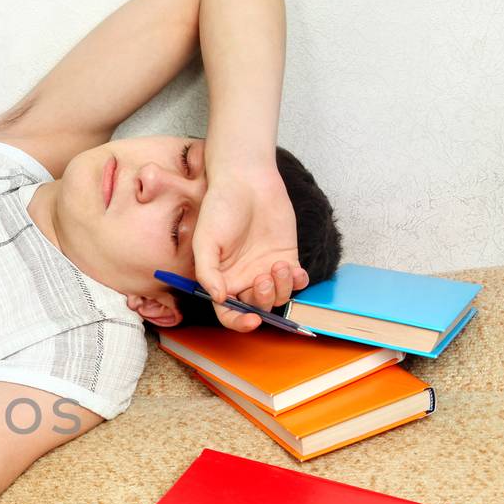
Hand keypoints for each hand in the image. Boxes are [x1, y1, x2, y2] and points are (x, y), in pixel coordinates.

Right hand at [191, 160, 308, 331]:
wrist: (246, 181)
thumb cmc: (219, 208)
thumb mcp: (205, 241)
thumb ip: (208, 272)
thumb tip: (217, 299)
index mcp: (222, 279)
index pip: (228, 313)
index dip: (239, 322)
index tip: (252, 320)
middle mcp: (244, 278)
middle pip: (256, 307)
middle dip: (263, 300)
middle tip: (263, 278)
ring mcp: (266, 269)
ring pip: (278, 296)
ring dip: (281, 288)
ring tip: (279, 266)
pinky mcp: (287, 256)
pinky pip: (297, 281)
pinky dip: (299, 282)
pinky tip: (295, 270)